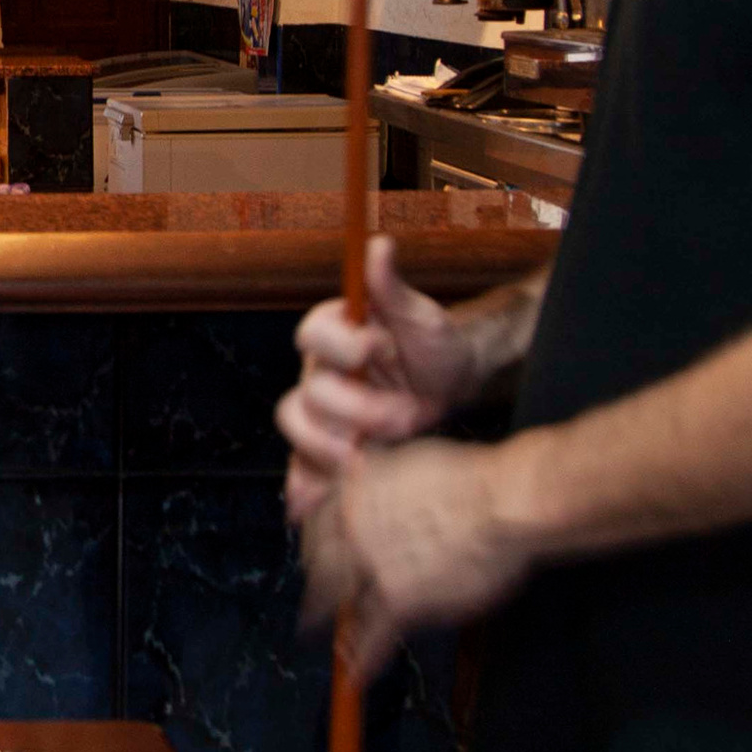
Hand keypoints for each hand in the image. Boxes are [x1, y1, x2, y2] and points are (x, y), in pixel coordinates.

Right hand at [278, 236, 482, 522]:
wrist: (450, 387)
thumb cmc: (435, 344)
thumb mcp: (423, 317)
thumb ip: (394, 287)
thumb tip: (380, 245)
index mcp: (333, 333)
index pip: (311, 334)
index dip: (343, 345)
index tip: (379, 349)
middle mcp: (319, 370)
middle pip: (308, 394)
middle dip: (355, 410)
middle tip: (402, 417)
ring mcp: (323, 412)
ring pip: (301, 431)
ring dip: (334, 450)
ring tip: (370, 459)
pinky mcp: (332, 446)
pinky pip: (304, 467)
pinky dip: (305, 486)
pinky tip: (307, 506)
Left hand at [299, 439, 531, 683]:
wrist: (502, 502)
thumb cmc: (472, 480)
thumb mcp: (409, 461)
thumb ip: (378, 477)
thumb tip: (366, 478)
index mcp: (355, 493)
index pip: (315, 525)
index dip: (315, 546)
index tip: (314, 554)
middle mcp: (352, 529)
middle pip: (318, 567)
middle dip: (317, 587)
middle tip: (316, 604)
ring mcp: (371, 566)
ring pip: (337, 603)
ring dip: (333, 626)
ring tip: (336, 645)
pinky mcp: (396, 600)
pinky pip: (371, 637)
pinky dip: (363, 661)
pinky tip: (359, 675)